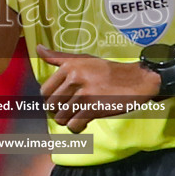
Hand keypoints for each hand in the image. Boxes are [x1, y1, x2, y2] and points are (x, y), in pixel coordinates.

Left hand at [35, 44, 162, 132]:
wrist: (136, 80)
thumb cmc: (108, 70)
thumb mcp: (83, 59)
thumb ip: (58, 57)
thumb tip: (38, 48)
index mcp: (69, 66)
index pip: (44, 91)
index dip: (52, 100)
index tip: (63, 100)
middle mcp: (75, 78)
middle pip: (51, 107)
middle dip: (60, 111)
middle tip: (73, 108)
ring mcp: (84, 93)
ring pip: (61, 118)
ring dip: (70, 120)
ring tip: (80, 114)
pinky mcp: (94, 107)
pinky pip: (74, 125)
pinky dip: (78, 127)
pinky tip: (86, 120)